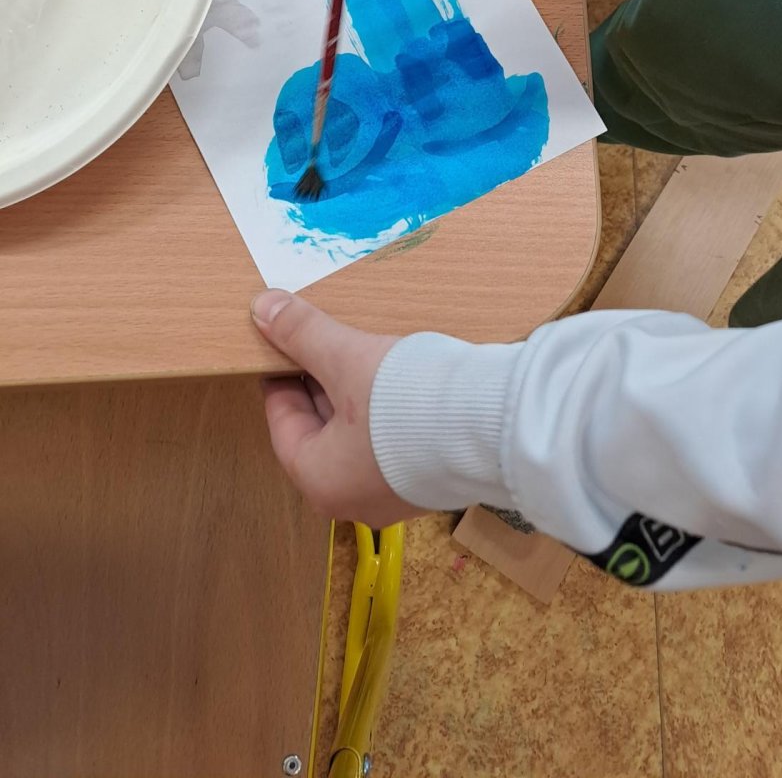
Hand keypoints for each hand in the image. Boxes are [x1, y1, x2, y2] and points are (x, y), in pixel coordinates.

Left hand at [252, 289, 426, 525]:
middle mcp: (353, 500)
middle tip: (323, 345)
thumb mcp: (346, 358)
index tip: (284, 347)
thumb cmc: (405, 402)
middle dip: (322, 387)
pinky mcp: (431, 485)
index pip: (284, 424)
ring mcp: (396, 497)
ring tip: (363, 356)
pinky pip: (394, 446)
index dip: (283, 377)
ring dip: (356, 399)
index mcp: (319, 480)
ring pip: (359, 440)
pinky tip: (401, 383)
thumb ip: (304, 333)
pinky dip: (388, 415)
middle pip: (321, 434)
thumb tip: (262, 307)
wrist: (493, 426)